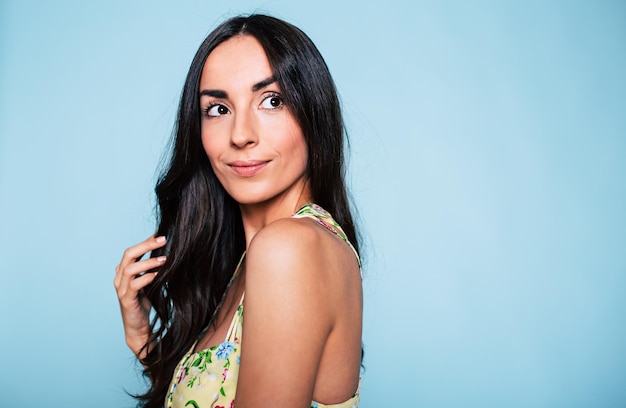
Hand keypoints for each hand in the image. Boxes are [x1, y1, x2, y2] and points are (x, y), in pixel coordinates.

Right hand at [114, 235, 166, 357]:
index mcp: (123, 272)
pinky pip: (134, 285)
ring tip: (165, 259)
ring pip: (130, 269)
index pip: (132, 251)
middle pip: (128, 255)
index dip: (145, 241)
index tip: (160, 233)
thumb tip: (167, 254)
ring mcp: (121, 289)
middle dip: (146, 245)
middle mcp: (119, 278)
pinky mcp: (126, 300)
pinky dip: (147, 277)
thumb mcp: (148, 283)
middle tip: (163, 239)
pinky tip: (159, 274)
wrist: (138, 328)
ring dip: (148, 262)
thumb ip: (152, 269)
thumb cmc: (143, 304)